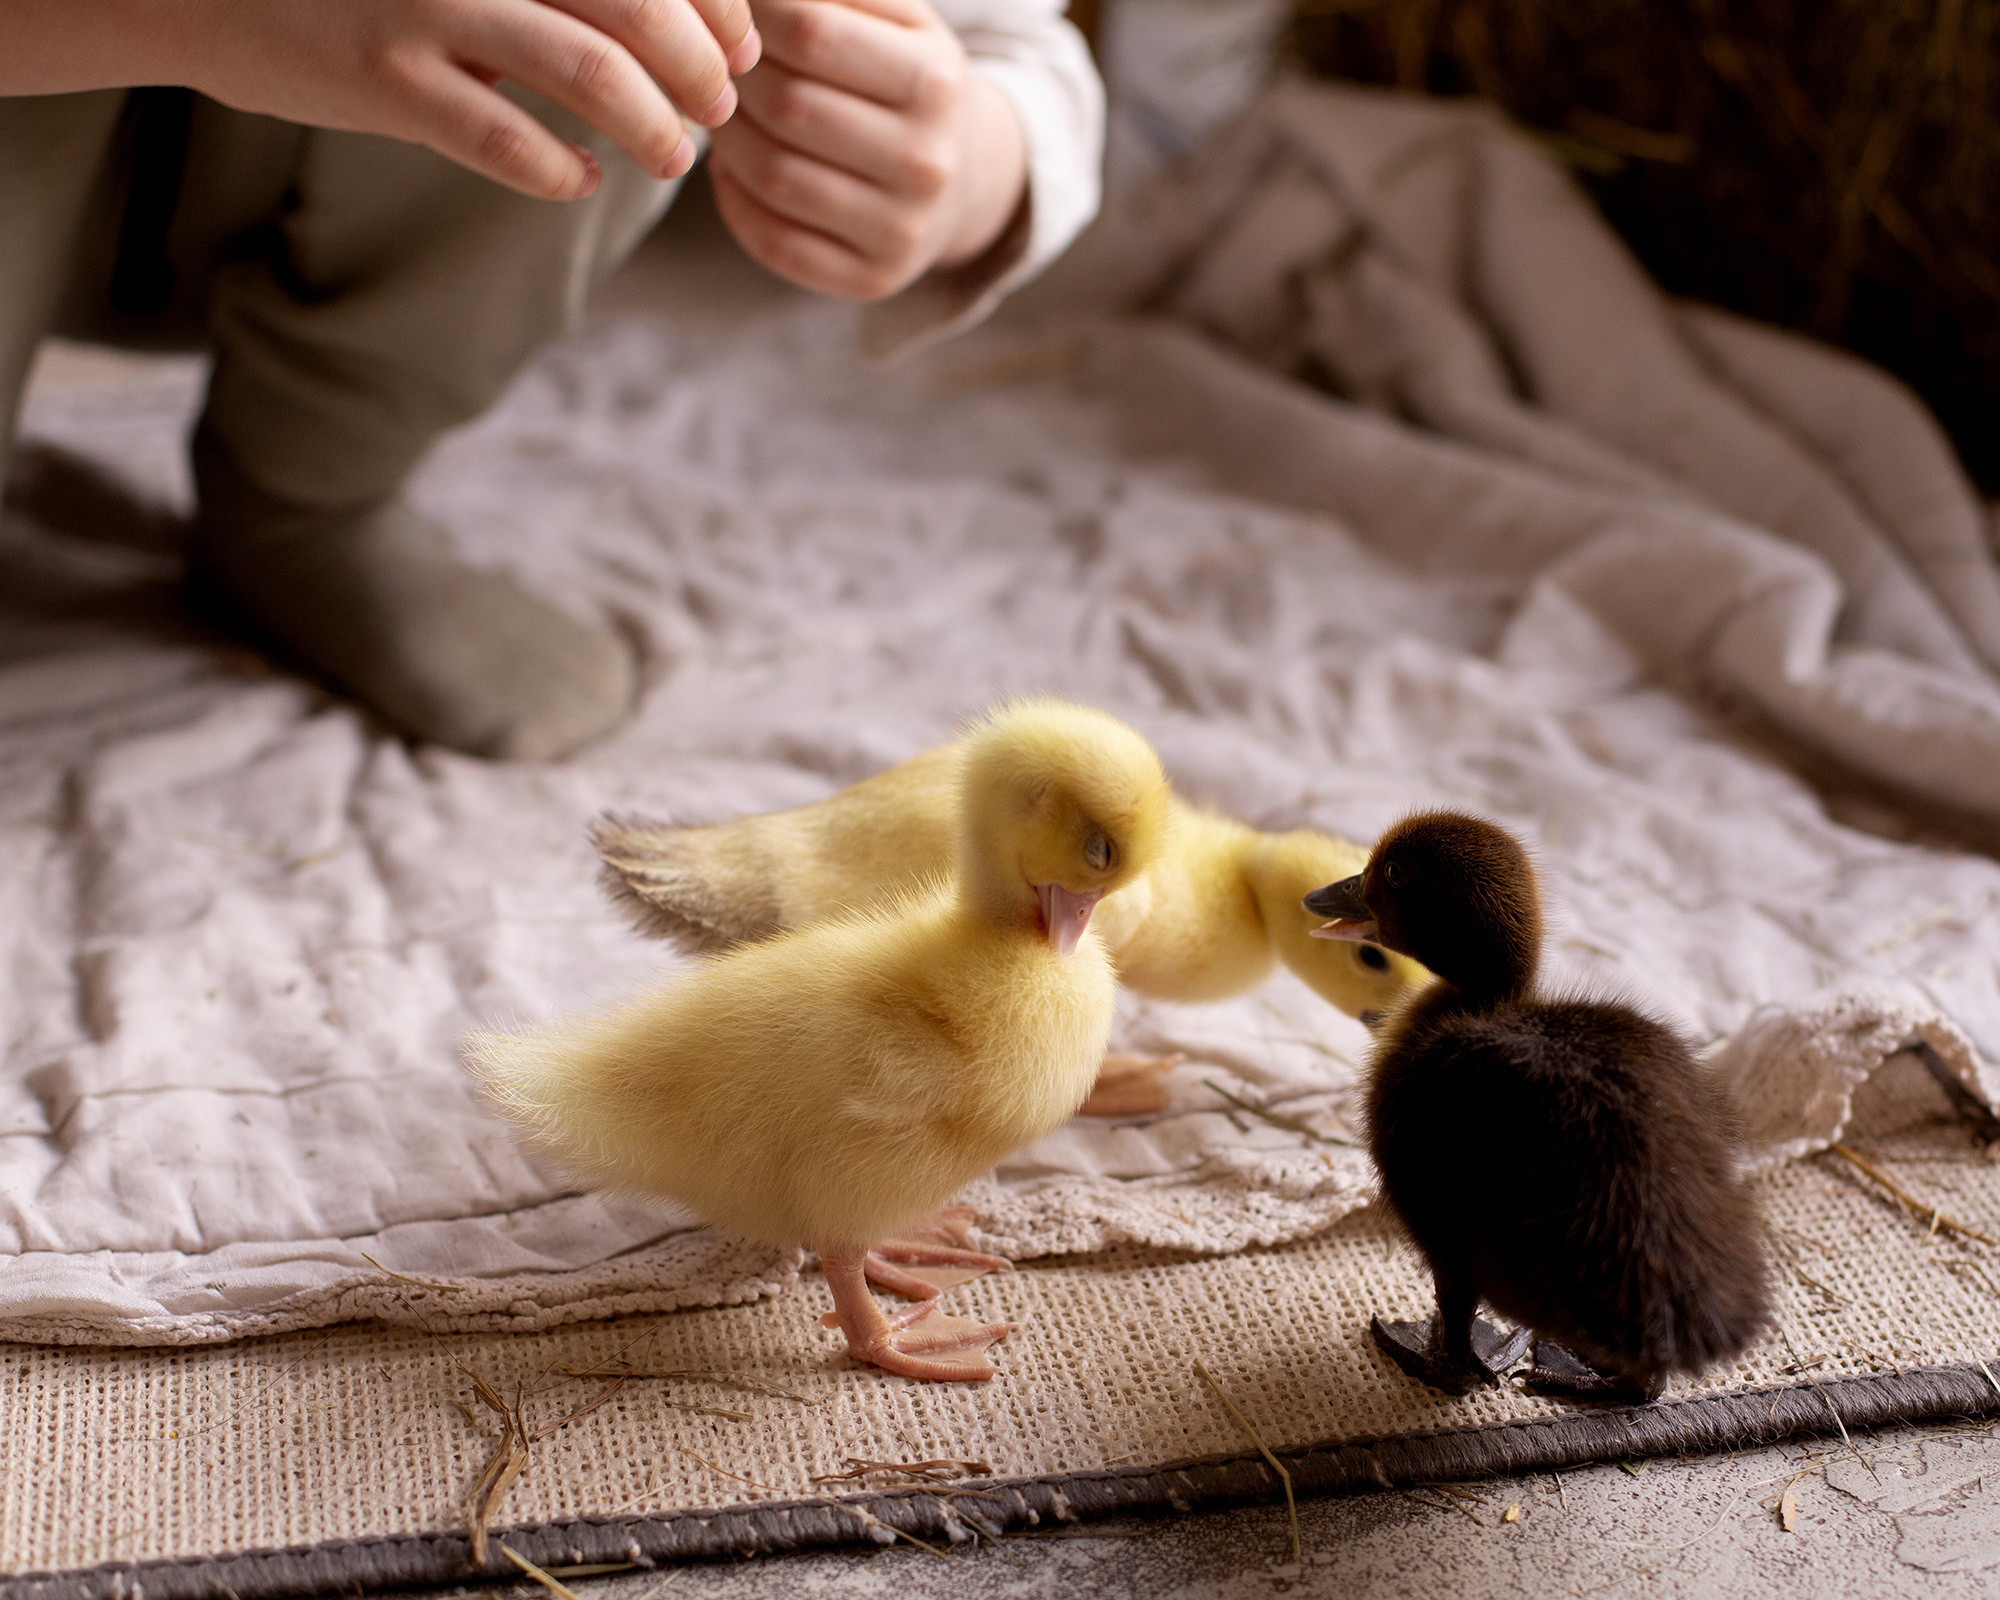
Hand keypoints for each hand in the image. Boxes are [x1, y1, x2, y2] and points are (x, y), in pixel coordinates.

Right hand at [7, 0, 762, 200]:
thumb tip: (680, 27)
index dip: (716, 6)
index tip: (741, 50)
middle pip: (639, 6)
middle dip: (701, 70)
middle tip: (718, 111)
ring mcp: (428, 8)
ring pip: (592, 74)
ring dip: (654, 129)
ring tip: (673, 158)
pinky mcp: (384, 79)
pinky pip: (510, 142)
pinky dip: (564, 171)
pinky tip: (580, 179)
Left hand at [707, 0, 1028, 301]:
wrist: (964, 175)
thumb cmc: (905, 82)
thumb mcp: (896, 19)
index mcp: (935, 81)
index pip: (811, 33)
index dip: (752, 16)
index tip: (733, 12)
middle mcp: (927, 161)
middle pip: (788, 107)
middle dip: (733, 79)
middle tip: (718, 66)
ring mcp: (902, 229)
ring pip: (774, 177)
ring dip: (726, 139)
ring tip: (722, 112)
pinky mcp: (872, 279)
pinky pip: (775, 242)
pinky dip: (734, 201)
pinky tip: (732, 169)